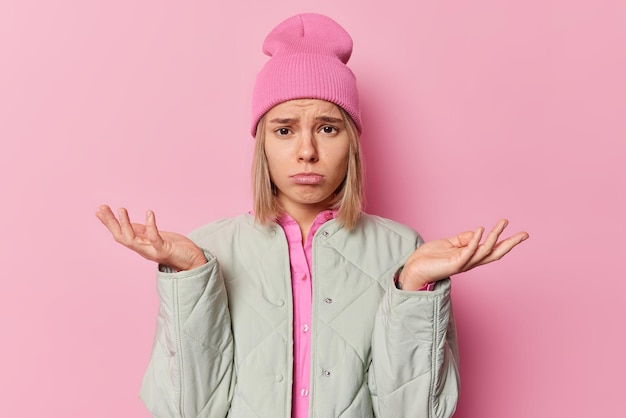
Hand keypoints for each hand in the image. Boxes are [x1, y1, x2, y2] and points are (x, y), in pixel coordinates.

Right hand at [95, 205, 206, 270]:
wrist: (194, 262)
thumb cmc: (176, 249)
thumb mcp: (155, 237)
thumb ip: (142, 232)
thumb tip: (130, 224)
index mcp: (140, 245)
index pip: (120, 233)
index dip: (109, 224)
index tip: (98, 211)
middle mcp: (143, 249)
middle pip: (121, 237)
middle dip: (111, 223)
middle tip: (102, 207)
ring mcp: (152, 251)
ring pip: (132, 240)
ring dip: (125, 224)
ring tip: (121, 209)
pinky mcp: (164, 250)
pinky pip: (155, 238)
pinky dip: (151, 226)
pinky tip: (149, 213)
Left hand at [398, 219, 528, 289]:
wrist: (414, 268)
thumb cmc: (431, 257)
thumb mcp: (450, 244)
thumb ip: (464, 238)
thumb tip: (478, 232)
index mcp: (471, 257)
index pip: (493, 249)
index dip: (507, 242)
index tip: (522, 234)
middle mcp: (470, 262)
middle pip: (495, 253)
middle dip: (510, 244)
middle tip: (524, 234)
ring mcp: (463, 263)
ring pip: (484, 251)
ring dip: (495, 237)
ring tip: (502, 223)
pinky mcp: (454, 264)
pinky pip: (468, 251)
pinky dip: (474, 240)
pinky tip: (480, 230)